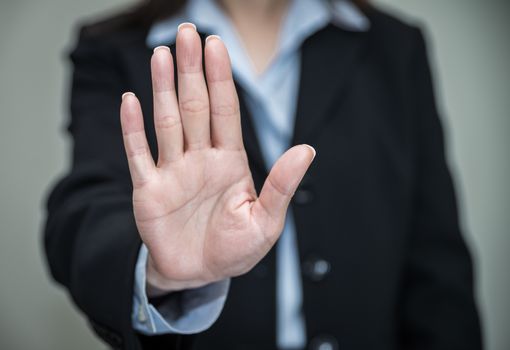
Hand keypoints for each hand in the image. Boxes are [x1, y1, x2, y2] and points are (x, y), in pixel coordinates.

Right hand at [120, 24, 314, 294]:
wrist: (199, 275)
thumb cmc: (235, 249)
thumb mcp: (266, 222)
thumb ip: (282, 186)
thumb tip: (307, 149)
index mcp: (230, 162)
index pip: (225, 111)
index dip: (221, 79)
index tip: (217, 47)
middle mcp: (200, 158)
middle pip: (195, 107)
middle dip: (192, 71)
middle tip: (188, 33)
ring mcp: (173, 171)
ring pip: (167, 121)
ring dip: (163, 89)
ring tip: (162, 54)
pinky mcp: (148, 190)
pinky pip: (139, 154)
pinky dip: (133, 129)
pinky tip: (130, 101)